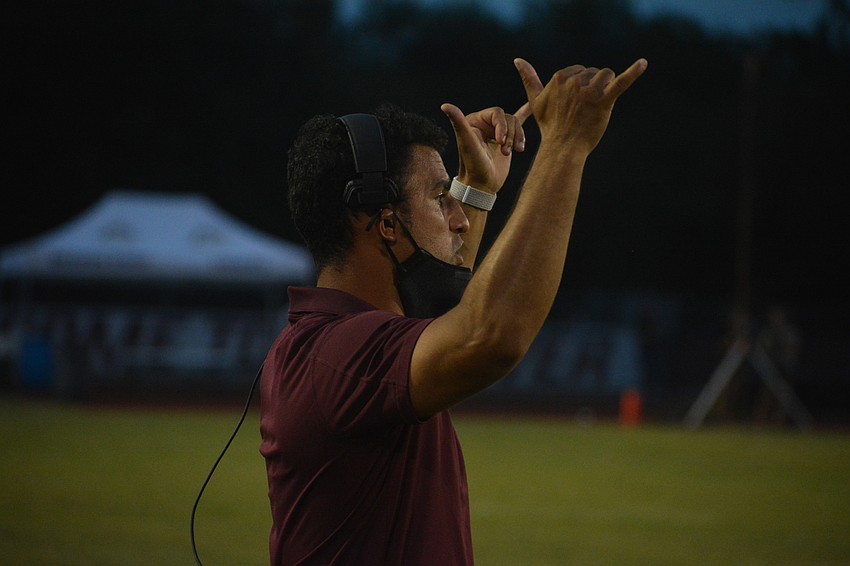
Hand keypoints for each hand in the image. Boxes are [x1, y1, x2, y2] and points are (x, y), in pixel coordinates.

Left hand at [440, 102, 530, 193]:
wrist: (481, 186)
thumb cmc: (473, 165)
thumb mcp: (467, 142)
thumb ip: (458, 123)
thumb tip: (444, 106)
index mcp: (474, 121)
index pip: (497, 113)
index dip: (502, 125)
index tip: (500, 142)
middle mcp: (484, 125)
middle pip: (508, 118)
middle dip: (510, 134)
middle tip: (506, 152)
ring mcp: (495, 132)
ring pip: (515, 125)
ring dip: (517, 138)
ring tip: (512, 152)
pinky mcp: (505, 140)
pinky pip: (516, 123)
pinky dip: (524, 114)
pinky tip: (530, 107)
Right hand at [514, 57, 646, 155]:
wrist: (563, 148)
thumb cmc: (550, 125)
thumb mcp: (536, 101)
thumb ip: (528, 79)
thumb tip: (518, 60)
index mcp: (560, 77)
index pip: (580, 70)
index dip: (580, 87)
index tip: (573, 104)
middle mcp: (574, 81)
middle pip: (594, 72)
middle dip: (592, 88)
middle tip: (583, 111)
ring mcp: (590, 90)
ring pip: (606, 75)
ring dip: (605, 87)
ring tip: (596, 107)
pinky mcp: (604, 100)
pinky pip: (621, 83)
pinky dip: (634, 72)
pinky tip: (644, 63)